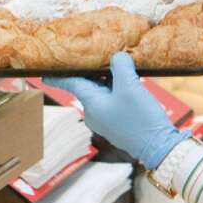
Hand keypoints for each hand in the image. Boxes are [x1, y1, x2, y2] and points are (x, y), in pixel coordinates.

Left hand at [45, 52, 191, 169]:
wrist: (159, 147)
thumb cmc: (141, 118)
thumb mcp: (131, 86)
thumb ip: (121, 66)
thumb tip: (117, 57)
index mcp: (91, 103)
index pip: (70, 83)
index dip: (58, 75)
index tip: (44, 72)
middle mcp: (94, 113)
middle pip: (88, 84)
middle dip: (94, 70)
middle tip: (99, 54)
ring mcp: (105, 120)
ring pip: (102, 92)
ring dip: (110, 79)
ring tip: (121, 65)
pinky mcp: (117, 123)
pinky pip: (112, 100)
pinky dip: (118, 90)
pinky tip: (131, 83)